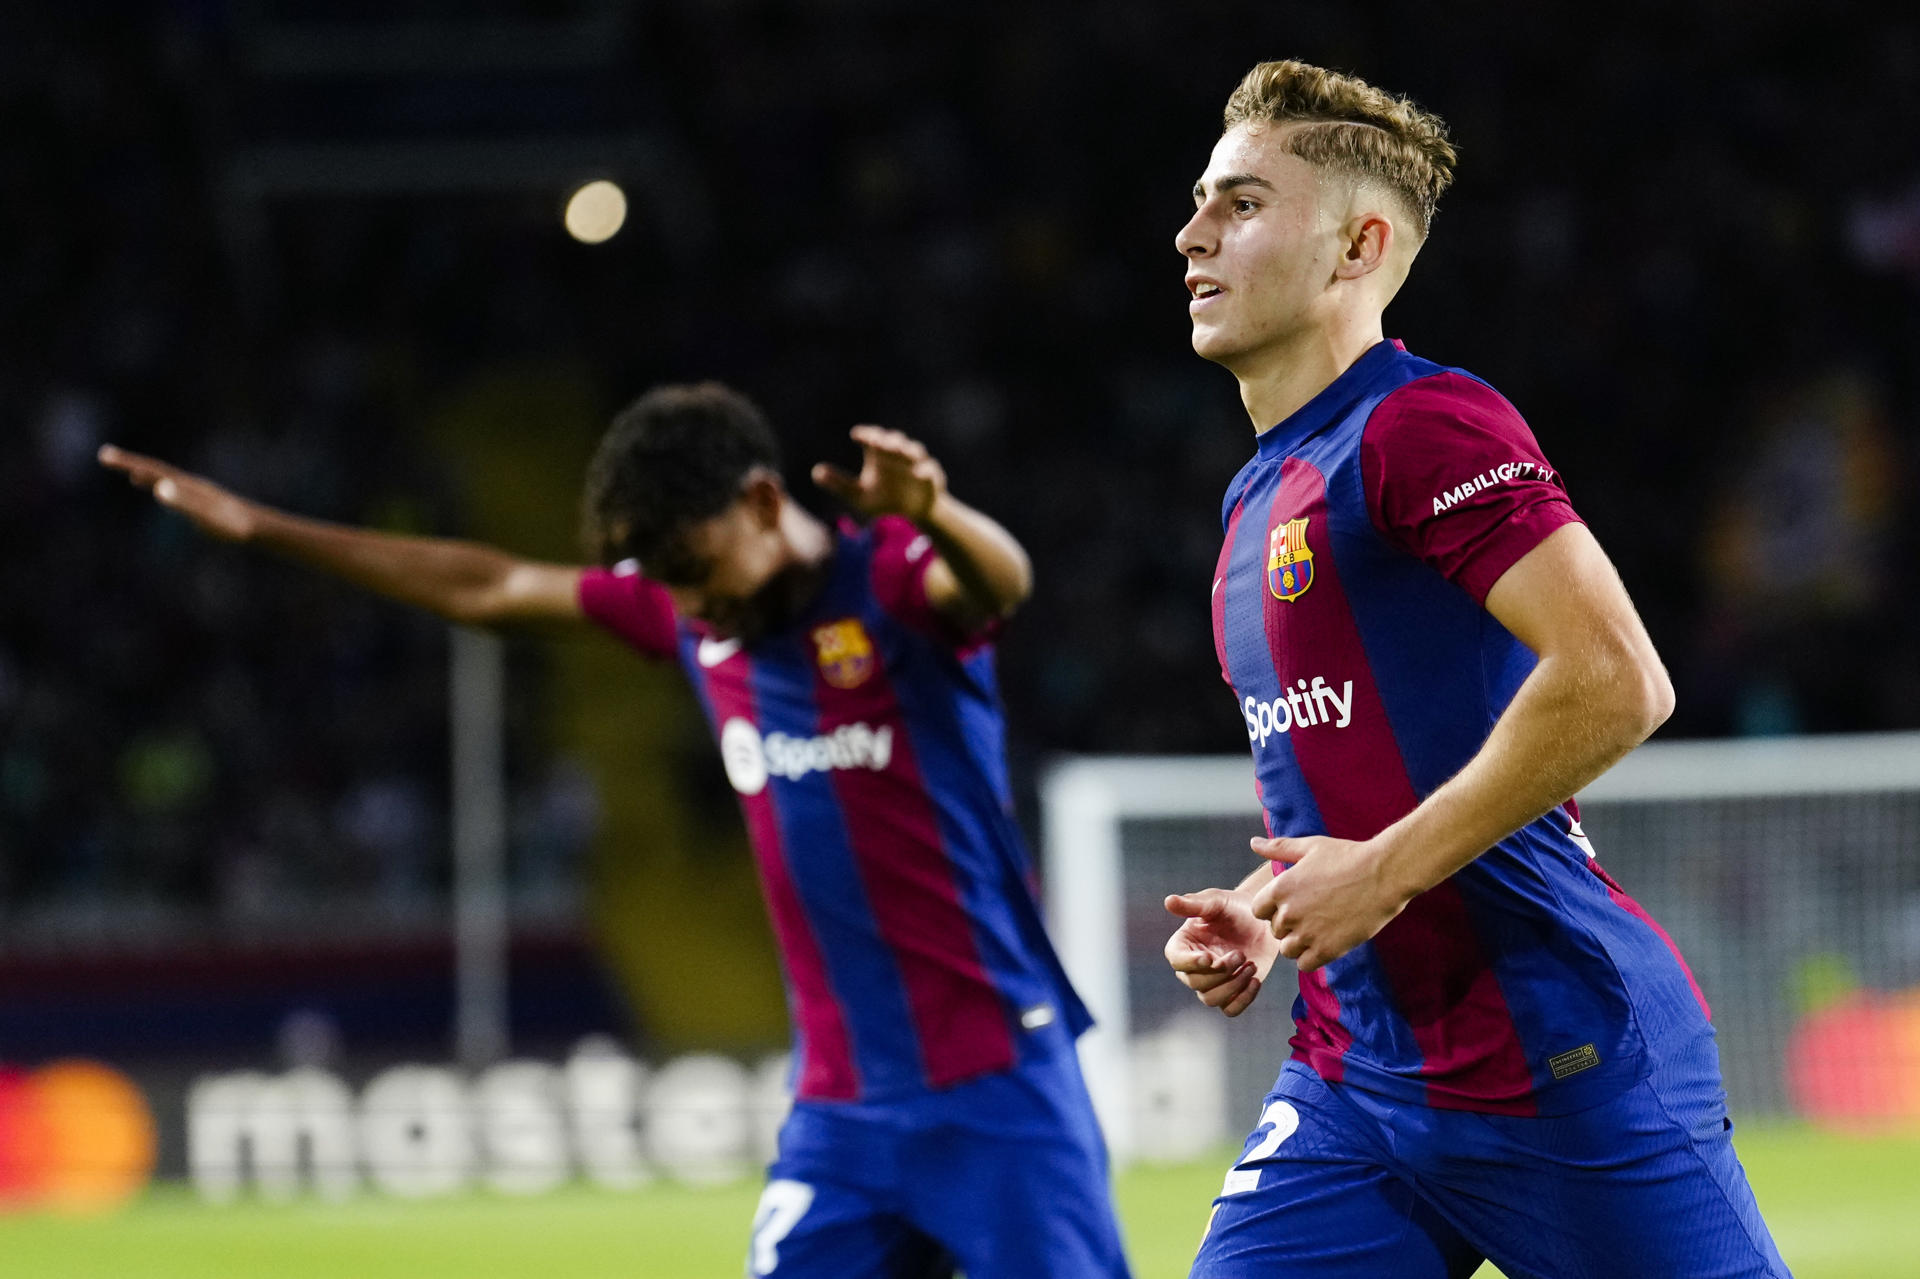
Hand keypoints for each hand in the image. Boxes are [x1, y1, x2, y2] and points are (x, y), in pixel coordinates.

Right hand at [98, 445, 258, 542]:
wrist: (259, 529)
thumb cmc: (232, 524)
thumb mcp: (205, 514)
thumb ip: (183, 502)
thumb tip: (160, 488)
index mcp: (186, 485)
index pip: (152, 469)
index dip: (128, 462)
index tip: (104, 455)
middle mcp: (190, 485)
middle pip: (156, 470)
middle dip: (131, 464)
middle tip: (104, 456)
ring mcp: (197, 495)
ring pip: (167, 480)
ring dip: (147, 476)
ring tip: (132, 475)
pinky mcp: (203, 506)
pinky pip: (177, 494)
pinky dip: (164, 490)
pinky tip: (162, 493)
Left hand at [811, 426, 946, 522]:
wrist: (915, 512)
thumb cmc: (886, 499)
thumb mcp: (859, 495)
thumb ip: (840, 484)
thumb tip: (815, 472)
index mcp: (881, 455)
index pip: (873, 438)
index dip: (867, 435)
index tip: (856, 435)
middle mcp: (899, 455)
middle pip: (894, 441)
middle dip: (887, 440)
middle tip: (877, 441)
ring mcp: (917, 464)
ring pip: (913, 451)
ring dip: (905, 450)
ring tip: (897, 450)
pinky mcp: (931, 477)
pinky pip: (929, 471)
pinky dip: (925, 470)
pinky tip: (918, 473)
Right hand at [1163, 887, 1279, 1016]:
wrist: (1260, 921)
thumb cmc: (1233, 907)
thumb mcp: (1215, 901)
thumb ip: (1193, 903)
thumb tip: (1168, 901)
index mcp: (1183, 945)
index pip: (1177, 960)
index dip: (1190, 963)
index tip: (1209, 958)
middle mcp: (1194, 968)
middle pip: (1196, 983)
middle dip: (1220, 972)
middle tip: (1240, 954)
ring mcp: (1213, 982)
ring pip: (1211, 999)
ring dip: (1232, 986)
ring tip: (1250, 966)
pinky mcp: (1232, 992)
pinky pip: (1231, 1009)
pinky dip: (1243, 999)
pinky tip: (1255, 980)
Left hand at [1249, 835, 1407, 971]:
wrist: (1384, 874)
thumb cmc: (1348, 856)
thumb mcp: (1310, 847)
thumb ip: (1278, 848)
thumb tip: (1253, 843)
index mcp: (1280, 888)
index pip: (1258, 910)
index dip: (1273, 908)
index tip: (1293, 902)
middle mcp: (1289, 913)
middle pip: (1275, 930)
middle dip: (1289, 925)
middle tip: (1314, 913)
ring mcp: (1307, 933)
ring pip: (1287, 950)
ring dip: (1299, 943)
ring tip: (1320, 929)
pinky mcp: (1327, 950)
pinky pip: (1305, 964)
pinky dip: (1313, 957)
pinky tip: (1327, 941)